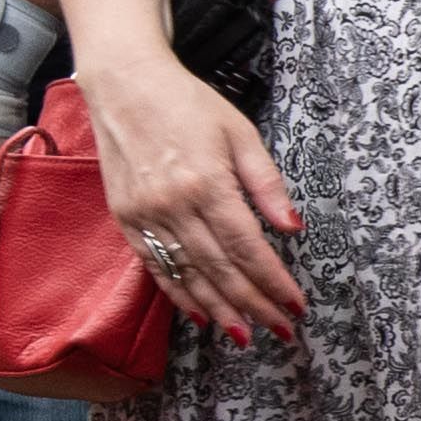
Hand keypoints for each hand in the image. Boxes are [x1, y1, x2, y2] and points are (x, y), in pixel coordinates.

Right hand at [87, 56, 305, 341]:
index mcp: (207, 185)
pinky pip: (154, 265)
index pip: (248, 248)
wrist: (124, 85)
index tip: (296, 306)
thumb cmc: (189, 105)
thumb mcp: (241, 134)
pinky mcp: (125, 218)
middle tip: (281, 330)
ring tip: (245, 335)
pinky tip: (198, 314)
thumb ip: (267, 184)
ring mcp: (145, 214)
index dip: (273, 282)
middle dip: (253, 305)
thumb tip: (293, 228)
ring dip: (218, 310)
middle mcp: (173, 206)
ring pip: (188, 274)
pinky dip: (178, 293)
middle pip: (220, 269)